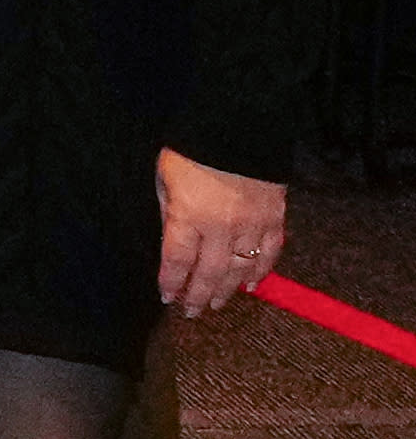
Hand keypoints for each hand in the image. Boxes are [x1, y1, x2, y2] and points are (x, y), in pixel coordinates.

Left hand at [158, 149, 290, 317]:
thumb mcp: (165, 178)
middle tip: (192, 312)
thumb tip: (170, 242)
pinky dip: (261, 271)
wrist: (238, 126)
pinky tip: (251, 284)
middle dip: (199, 295)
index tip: (167, 296)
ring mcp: (252, 224)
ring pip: (241, 268)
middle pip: (210, 272)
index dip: (172, 282)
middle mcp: (221, 226)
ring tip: (217, 304)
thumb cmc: (192, 150)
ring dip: (228, 289)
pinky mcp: (275, 217)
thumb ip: (168, 212)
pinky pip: (270, 252)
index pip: (177, 260)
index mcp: (189, 216)